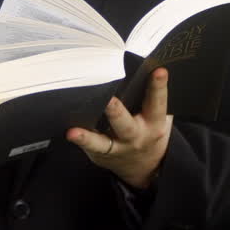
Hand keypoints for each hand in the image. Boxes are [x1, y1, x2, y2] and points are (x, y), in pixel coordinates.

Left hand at [67, 67, 171, 188]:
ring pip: (102, 143)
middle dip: (116, 112)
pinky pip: (91, 147)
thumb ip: (152, 95)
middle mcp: (136, 136)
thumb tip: (142, 63)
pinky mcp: (102, 154)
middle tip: (109, 100)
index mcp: (154, 122)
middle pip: (126, 125)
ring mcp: (118, 148)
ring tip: (74, 131)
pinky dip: (81, 140)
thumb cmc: (149, 128)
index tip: (159, 70)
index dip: (158, 86)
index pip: (157, 102)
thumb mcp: (159, 115)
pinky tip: (70, 132)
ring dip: (88, 137)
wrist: (145, 165)